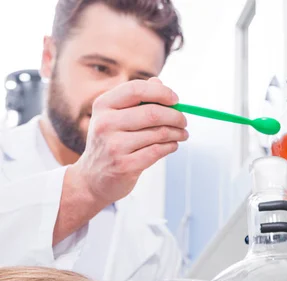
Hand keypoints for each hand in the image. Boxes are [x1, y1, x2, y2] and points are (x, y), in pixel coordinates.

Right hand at [70, 77, 187, 210]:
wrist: (93, 179)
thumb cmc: (109, 144)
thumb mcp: (114, 118)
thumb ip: (135, 100)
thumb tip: (158, 83)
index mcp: (103, 106)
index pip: (136, 90)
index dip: (161, 92)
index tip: (175, 100)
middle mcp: (105, 124)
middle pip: (151, 113)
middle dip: (174, 116)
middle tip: (183, 121)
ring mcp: (114, 146)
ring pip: (157, 133)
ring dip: (176, 133)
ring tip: (182, 134)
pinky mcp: (125, 165)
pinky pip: (157, 151)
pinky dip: (170, 147)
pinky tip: (173, 145)